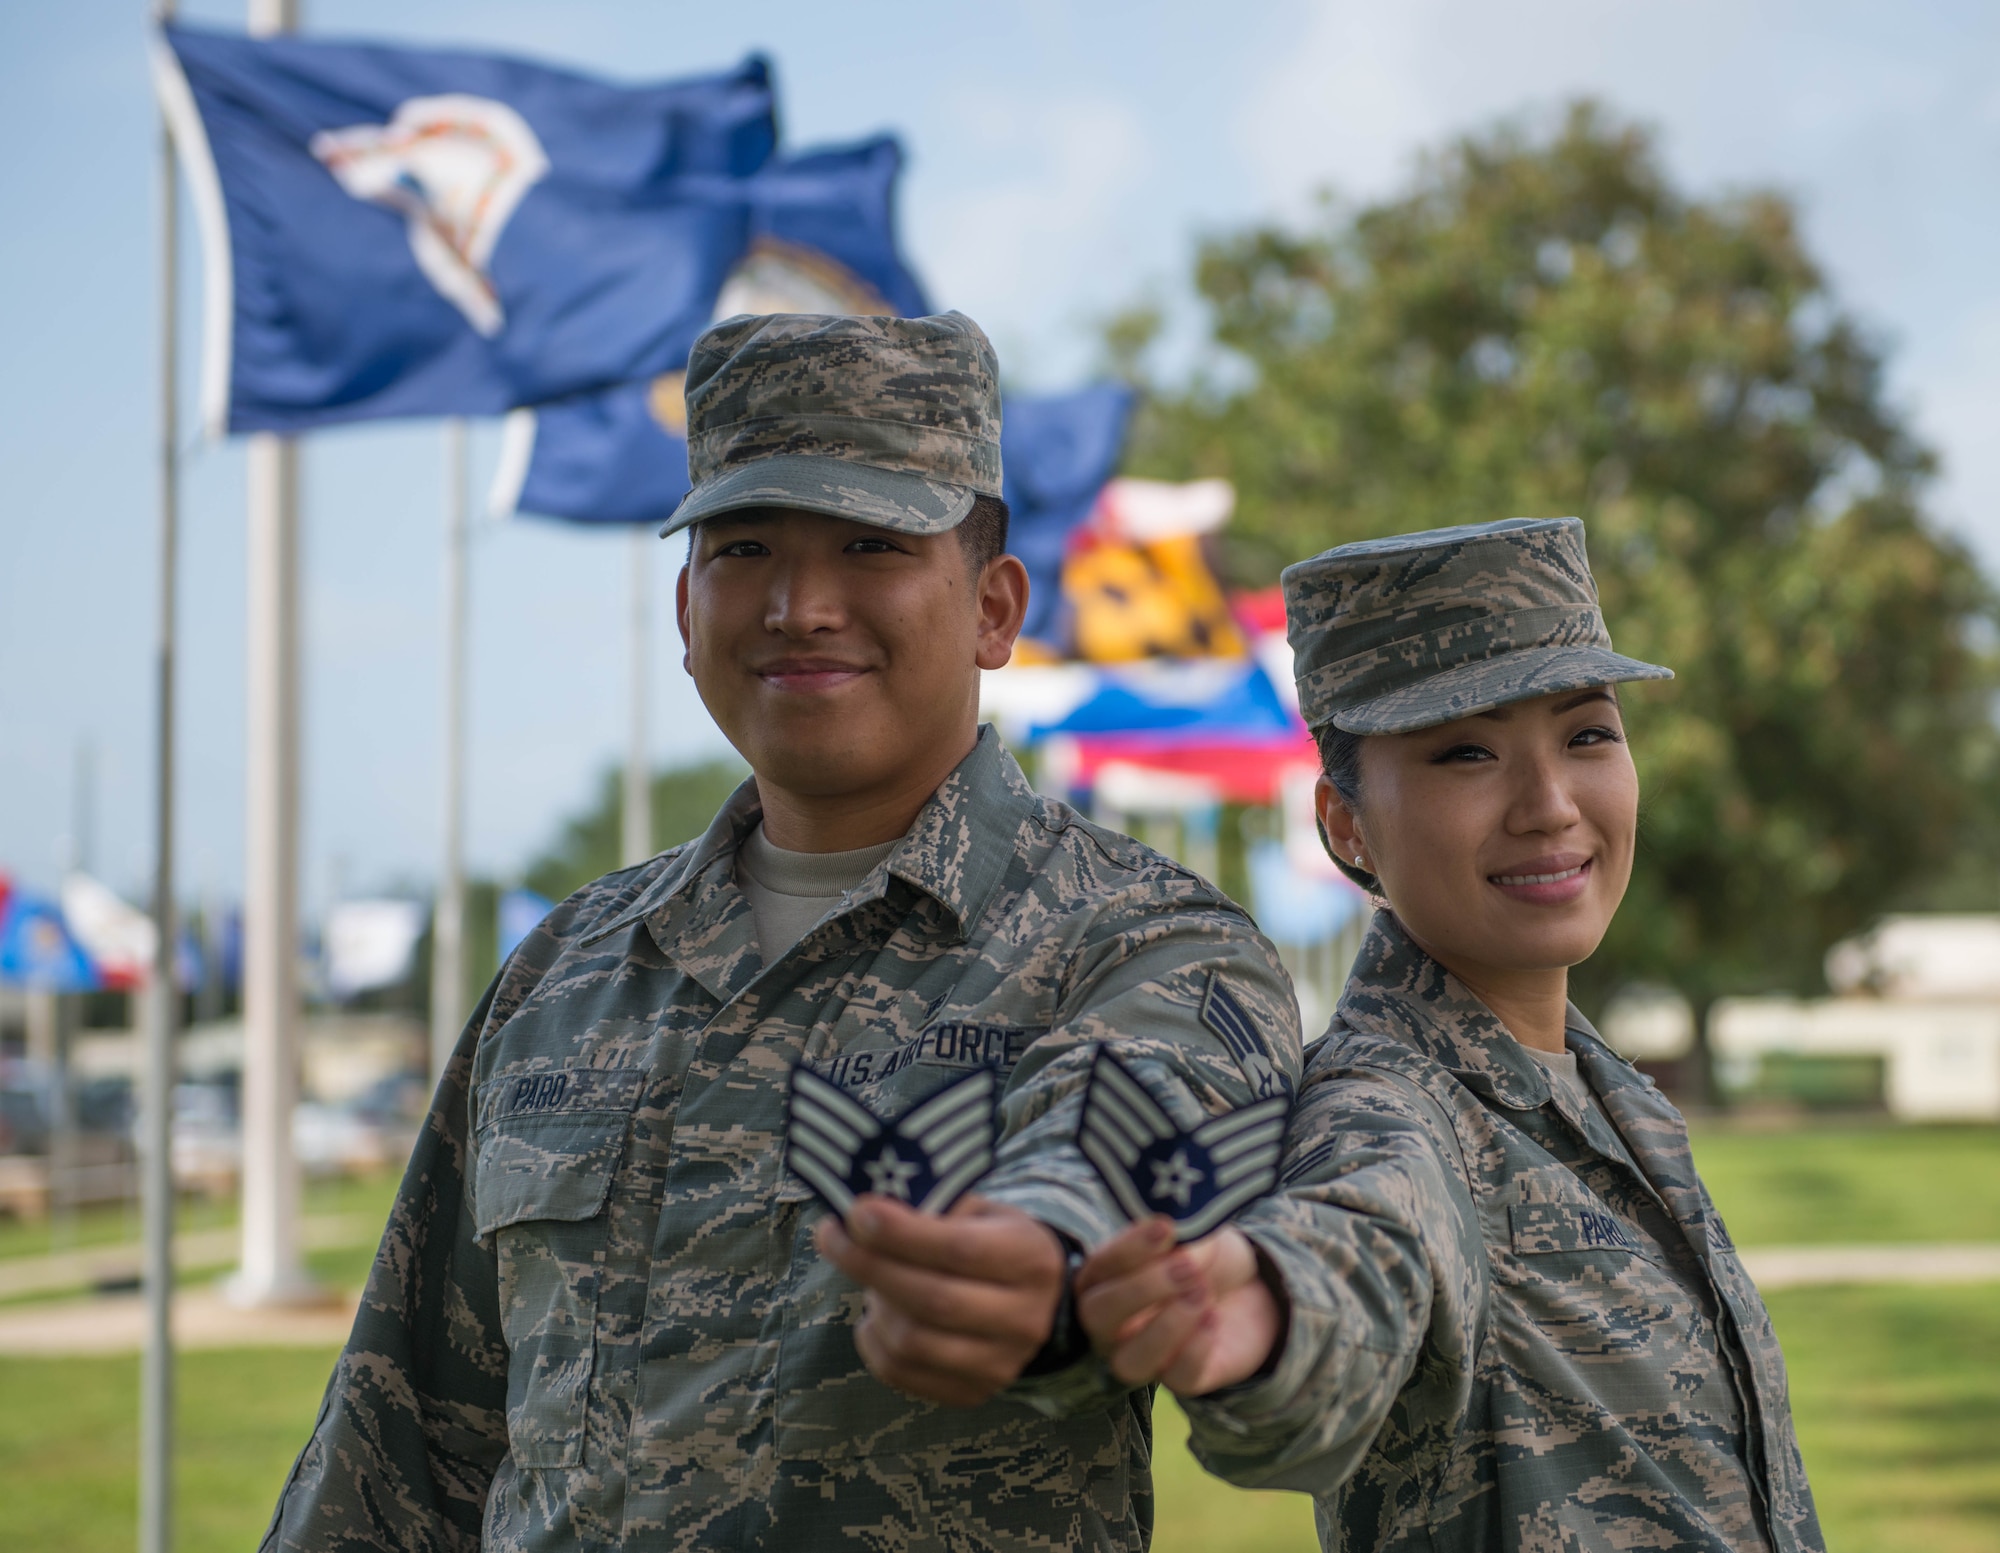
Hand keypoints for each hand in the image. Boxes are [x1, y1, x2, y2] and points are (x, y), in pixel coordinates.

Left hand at [815, 1192, 1065, 1407]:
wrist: (1034, 1299)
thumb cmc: (993, 1240)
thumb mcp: (979, 1210)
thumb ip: (932, 1210)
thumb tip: (863, 1215)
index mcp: (1031, 1259)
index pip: (959, 1250)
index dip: (901, 1233)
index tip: (856, 1212)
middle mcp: (1024, 1319)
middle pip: (933, 1300)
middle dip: (871, 1266)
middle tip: (833, 1237)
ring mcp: (1000, 1364)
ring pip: (913, 1342)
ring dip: (874, 1304)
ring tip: (865, 1274)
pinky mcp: (972, 1393)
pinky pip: (902, 1373)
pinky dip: (873, 1341)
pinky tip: (875, 1312)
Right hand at [1073, 1218, 1282, 1396]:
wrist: (1247, 1288)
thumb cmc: (1201, 1257)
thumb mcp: (1194, 1235)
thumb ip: (1180, 1239)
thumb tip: (1177, 1251)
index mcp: (1105, 1280)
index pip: (1098, 1268)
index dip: (1128, 1249)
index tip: (1166, 1228)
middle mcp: (1113, 1324)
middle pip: (1097, 1317)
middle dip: (1140, 1290)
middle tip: (1187, 1267)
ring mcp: (1145, 1356)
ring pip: (1129, 1362)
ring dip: (1166, 1326)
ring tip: (1202, 1293)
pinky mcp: (1184, 1379)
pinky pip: (1178, 1379)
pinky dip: (1196, 1348)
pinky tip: (1214, 1318)